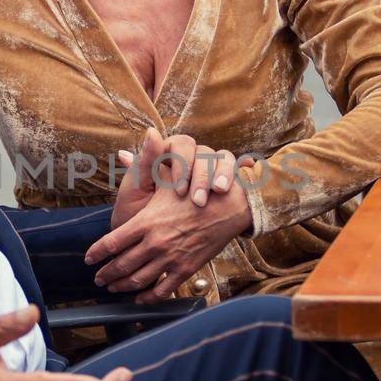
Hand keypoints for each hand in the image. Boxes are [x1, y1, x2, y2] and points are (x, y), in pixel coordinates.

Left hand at [88, 149, 254, 304]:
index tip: (89, 259)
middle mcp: (155, 242)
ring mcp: (170, 258)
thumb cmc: (195, 190)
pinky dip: (148, 298)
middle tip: (98, 279)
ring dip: (122, 286)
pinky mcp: (185, 269)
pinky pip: (163, 290)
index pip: (112, 242)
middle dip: (107, 274)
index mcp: (146, 221)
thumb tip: (121, 155)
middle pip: (121, 265)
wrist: (228, 207)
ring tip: (114, 288)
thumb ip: (142, 171)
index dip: (97, 253)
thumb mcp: (166, 180)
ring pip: (139, 280)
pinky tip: (141, 298)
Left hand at [110, 127, 243, 229]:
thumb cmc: (136, 214)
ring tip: (221, 191)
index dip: (183, 163)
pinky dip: (242, 170)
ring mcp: (207, 172)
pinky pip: (238, 172)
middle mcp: (189, 160)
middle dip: (203, 175)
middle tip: (199, 200)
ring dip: (224, 172)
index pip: (181, 145)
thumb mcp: (135, 192)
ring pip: (223, 158)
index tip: (179, 190)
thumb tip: (144, 138)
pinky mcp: (222, 185)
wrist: (149, 242)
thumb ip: (141, 166)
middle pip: (205, 152)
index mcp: (166, 156)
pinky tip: (246, 174)